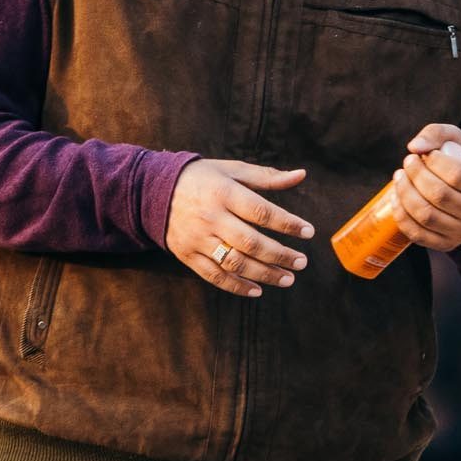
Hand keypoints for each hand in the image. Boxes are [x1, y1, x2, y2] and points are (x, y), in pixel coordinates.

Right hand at [165, 158, 312, 296]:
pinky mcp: (188, 255)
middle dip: (280, 255)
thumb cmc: (201, 179)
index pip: (261, 211)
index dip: (287, 223)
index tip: (308, 232)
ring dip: (264, 274)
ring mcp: (198, 238)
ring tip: (288, 279)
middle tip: (301, 262)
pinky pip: (214, 275)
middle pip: (250, 242)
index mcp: (223, 193)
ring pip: (235, 262)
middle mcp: (210, 217)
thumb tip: (301, 175)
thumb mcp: (231, 171)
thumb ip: (266, 177)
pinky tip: (258, 290)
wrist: (152, 191)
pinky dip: (237, 286)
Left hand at [392, 123, 460, 248]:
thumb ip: (437, 134)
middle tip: (408, 162)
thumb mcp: (459, 144)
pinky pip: (417, 234)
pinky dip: (401, 215)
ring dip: (405, 193)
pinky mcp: (446, 244)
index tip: (425, 154)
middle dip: (415, 175)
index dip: (433, 161)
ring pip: (426, 215)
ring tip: (400, 177)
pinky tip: (397, 198)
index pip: (457, 174)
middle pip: (439, 195)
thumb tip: (414, 147)